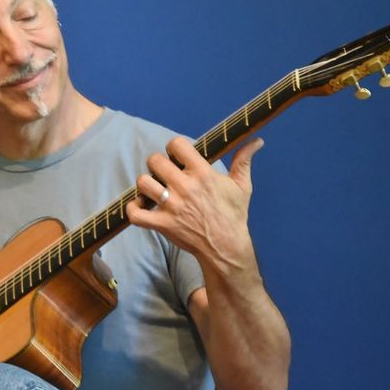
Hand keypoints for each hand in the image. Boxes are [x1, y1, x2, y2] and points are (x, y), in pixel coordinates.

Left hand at [127, 137, 263, 277]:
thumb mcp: (241, 186)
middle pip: (155, 161)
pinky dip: (133, 209)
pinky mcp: (162, 224)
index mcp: (203, 174)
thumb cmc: (233, 215)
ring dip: (146, 185)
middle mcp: (185, 187)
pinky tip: (142, 206)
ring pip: (143, 183)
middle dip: (157, 164)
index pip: (176, 145)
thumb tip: (256, 141)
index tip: (177, 157)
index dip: (173, 148)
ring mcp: (172, 206)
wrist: (226, 247)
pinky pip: (136, 213)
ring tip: (154, 190)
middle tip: (164, 174)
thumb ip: (244, 161)